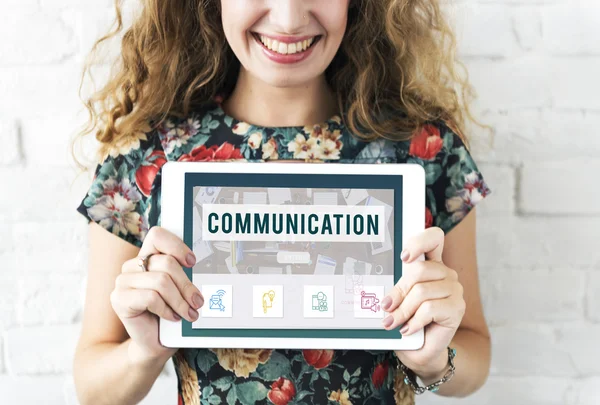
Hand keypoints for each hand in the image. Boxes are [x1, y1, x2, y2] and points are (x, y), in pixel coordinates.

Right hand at [110, 226, 203, 363]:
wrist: (154, 343)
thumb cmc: (170, 314)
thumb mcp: (180, 290)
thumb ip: (184, 275)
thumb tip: (200, 267)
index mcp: (147, 257)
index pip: (157, 235)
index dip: (176, 245)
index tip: (192, 262)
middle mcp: (132, 266)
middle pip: (166, 263)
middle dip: (186, 284)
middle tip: (198, 301)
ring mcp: (122, 281)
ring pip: (160, 282)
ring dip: (180, 300)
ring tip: (189, 313)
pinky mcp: (118, 299)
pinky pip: (150, 297)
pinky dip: (166, 309)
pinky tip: (172, 317)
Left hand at [380, 227, 464, 379]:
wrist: (421, 350)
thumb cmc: (407, 321)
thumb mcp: (399, 300)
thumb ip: (396, 288)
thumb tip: (384, 290)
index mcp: (431, 264)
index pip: (433, 238)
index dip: (419, 242)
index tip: (404, 257)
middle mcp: (445, 273)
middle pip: (419, 270)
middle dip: (399, 290)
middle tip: (386, 307)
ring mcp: (454, 290)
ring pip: (421, 291)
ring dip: (403, 310)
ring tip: (393, 322)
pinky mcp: (457, 308)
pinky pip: (429, 309)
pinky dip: (414, 321)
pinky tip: (408, 329)